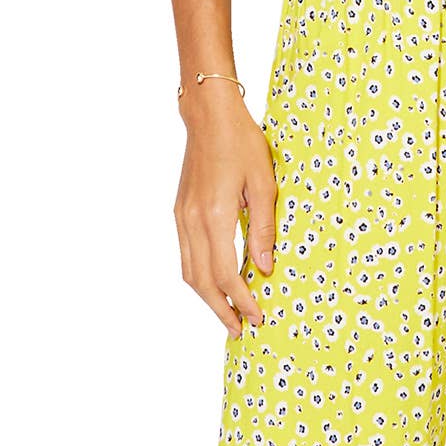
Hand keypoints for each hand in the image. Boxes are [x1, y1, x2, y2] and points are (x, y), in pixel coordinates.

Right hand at [175, 84, 277, 333]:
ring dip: (207, 298)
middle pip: (201, 282)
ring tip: (228, 314)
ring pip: (189, 272)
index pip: (224, 274)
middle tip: (240, 330)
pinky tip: (215, 283)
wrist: (209, 115)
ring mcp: (181, 217)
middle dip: (221, 310)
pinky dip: (199, 277)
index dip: (240, 300)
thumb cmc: (241, 142)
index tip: (256, 317)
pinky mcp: (179, 211)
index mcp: (213, 215)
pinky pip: (186, 255)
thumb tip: (265, 268)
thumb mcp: (263, 184)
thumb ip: (263, 229)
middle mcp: (191, 221)